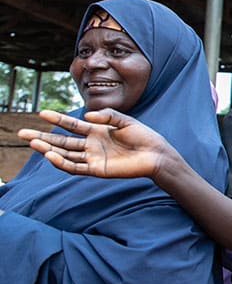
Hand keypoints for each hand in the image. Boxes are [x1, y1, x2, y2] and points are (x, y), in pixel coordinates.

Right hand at [17, 108, 174, 178]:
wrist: (156, 154)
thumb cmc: (144, 136)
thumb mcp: (125, 120)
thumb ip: (107, 115)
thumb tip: (86, 115)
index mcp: (97, 131)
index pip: (71, 125)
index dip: (57, 119)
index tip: (42, 113)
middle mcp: (91, 145)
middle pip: (62, 141)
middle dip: (42, 137)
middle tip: (22, 133)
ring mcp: (93, 158)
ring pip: (65, 154)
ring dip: (48, 150)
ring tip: (32, 143)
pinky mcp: (98, 170)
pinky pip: (76, 167)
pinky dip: (62, 163)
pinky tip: (50, 156)